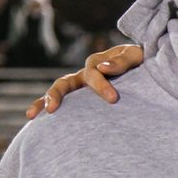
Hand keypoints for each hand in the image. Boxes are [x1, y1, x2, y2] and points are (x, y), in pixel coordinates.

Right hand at [25, 45, 143, 118]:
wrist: (146, 66)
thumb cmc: (141, 61)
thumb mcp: (135, 56)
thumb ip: (122, 61)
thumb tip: (103, 68)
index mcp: (98, 63)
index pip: (93, 73)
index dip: (102, 86)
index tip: (114, 99)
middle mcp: (84, 74)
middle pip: (64, 82)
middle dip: (56, 95)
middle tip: (52, 109)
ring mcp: (81, 87)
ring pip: (58, 92)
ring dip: (44, 101)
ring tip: (32, 115)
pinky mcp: (83, 99)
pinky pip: (63, 104)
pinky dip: (46, 108)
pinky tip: (34, 121)